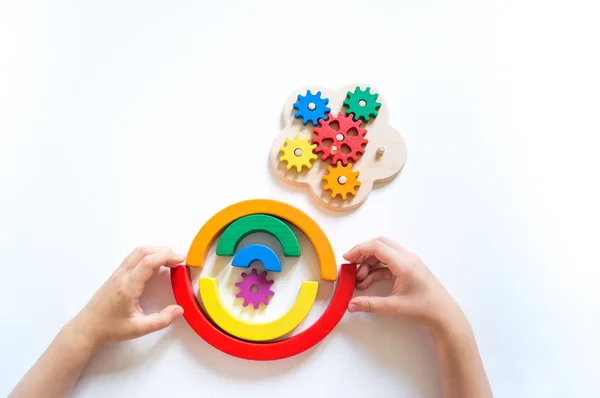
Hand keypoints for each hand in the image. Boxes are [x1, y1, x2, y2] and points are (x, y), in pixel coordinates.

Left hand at [69, 246, 185, 349]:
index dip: (166, 257)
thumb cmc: (111, 329)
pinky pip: (133, 257)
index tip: (181, 260)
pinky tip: (155, 264)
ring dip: (155, 251)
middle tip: (178, 260)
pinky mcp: (116, 274)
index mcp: (128, 287)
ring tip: (169, 260)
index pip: (148, 262)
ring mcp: (117, 273)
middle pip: (143, 251)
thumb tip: (179, 310)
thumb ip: (161, 320)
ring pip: (137, 252)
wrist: (87, 328)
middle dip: (164, 251)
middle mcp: (122, 276)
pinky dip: (147, 255)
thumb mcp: (138, 329)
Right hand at [343, 237, 466, 332]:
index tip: (346, 259)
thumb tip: (350, 305)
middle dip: (363, 253)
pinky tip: (368, 283)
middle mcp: (407, 258)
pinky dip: (377, 270)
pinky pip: (389, 263)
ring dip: (369, 263)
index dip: (359, 250)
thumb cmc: (423, 310)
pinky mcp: (410, 270)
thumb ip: (370, 304)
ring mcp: (410, 263)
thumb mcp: (394, 308)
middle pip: (380, 244)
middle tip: (351, 265)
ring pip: (384, 253)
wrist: (445, 317)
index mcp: (404, 263)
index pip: (377, 247)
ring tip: (359, 280)